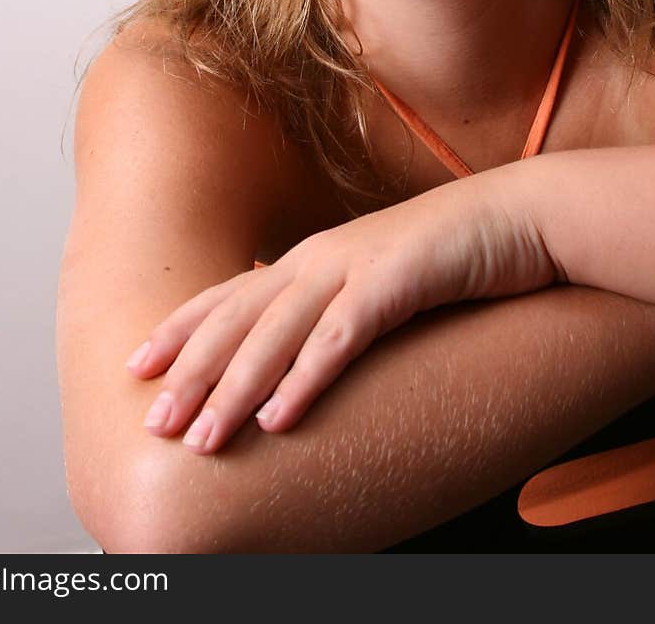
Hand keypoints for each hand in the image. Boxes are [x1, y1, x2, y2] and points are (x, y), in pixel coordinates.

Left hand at [125, 168, 556, 453]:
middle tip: (153, 421)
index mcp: (312, 257)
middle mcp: (320, 258)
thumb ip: (336, 307)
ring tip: (202, 437)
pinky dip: (306, 376)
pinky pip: (342, 336)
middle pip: (238, 318)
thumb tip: (302, 349)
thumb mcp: (378, 280)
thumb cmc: (450, 254)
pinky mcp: (397, 282)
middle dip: (191, 370)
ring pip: (277, 333)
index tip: (136, 366)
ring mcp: (356, 266)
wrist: (519, 216)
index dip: (180, 329)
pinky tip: (280, 416)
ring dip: (235, 387)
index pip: (229, 295)